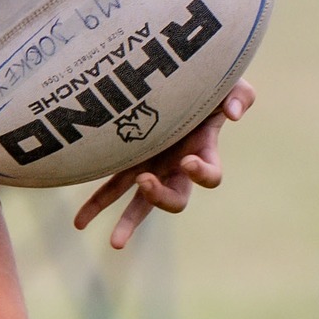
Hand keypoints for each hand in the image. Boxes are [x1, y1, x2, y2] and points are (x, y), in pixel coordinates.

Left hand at [72, 82, 254, 250]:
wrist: (171, 75)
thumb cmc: (206, 80)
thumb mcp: (230, 82)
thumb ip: (240, 95)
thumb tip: (232, 115)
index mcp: (203, 151)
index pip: (210, 177)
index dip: (202, 174)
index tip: (188, 161)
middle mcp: (177, 167)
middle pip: (175, 199)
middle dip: (160, 197)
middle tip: (145, 182)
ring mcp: (151, 166)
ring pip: (140, 203)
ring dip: (128, 222)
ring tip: (115, 243)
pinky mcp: (126, 162)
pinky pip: (110, 188)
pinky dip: (95, 205)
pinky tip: (78, 223)